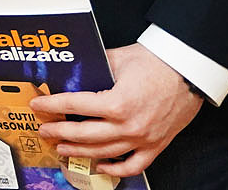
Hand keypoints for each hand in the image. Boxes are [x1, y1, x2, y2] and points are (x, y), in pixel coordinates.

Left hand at [32, 42, 203, 177]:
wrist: (189, 71)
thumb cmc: (156, 62)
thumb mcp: (118, 58)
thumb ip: (95, 67)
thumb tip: (74, 69)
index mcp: (116, 102)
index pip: (74, 105)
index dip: (52, 105)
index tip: (38, 104)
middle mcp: (128, 125)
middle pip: (84, 134)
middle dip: (59, 132)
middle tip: (45, 129)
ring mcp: (142, 139)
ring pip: (104, 152)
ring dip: (79, 151)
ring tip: (62, 147)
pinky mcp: (156, 145)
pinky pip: (133, 165)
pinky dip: (116, 169)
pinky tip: (100, 165)